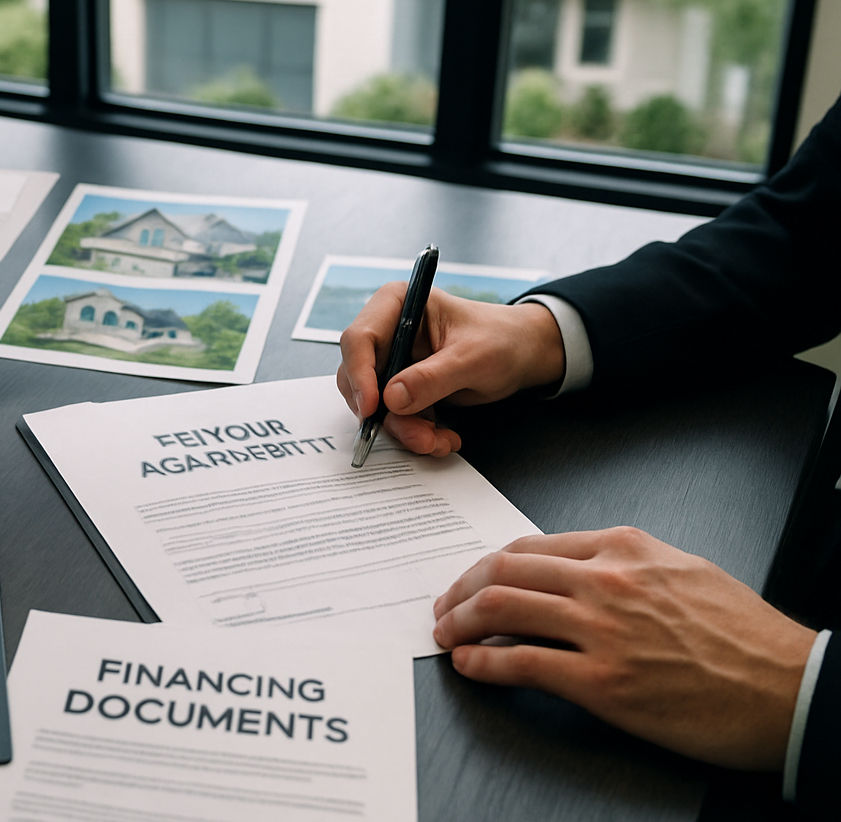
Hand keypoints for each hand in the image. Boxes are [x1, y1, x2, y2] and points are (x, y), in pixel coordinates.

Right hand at [335, 285, 566, 454]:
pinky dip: (416, 433)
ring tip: (438, 440)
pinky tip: (443, 437)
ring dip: (405, 429)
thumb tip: (391, 398)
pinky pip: (395, 417)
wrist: (524, 354)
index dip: (359, 374)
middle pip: (359, 377)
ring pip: (376, 404)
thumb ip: (432, 378)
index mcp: (397, 304)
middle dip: (386, 413)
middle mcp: (387, 332)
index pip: (359, 339)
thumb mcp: (472, 358)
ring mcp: (393, 361)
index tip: (372, 407)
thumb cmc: (502, 339)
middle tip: (417, 435)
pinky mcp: (402, 387)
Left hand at [433, 527, 815, 769]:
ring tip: (446, 634)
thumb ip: (626, 565)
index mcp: (625, 549)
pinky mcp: (603, 683)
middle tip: (443, 607)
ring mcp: (602, 631)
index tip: (470, 580)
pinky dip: (483, 663)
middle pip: (504, 571)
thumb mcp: (684, 572)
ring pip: (502, 608)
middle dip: (461, 589)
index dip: (488, 566)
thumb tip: (575, 572)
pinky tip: (469, 665)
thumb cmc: (747, 639)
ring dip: (460, 622)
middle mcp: (607, 581)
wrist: (793, 690)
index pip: (531, 546)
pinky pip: (520, 663)